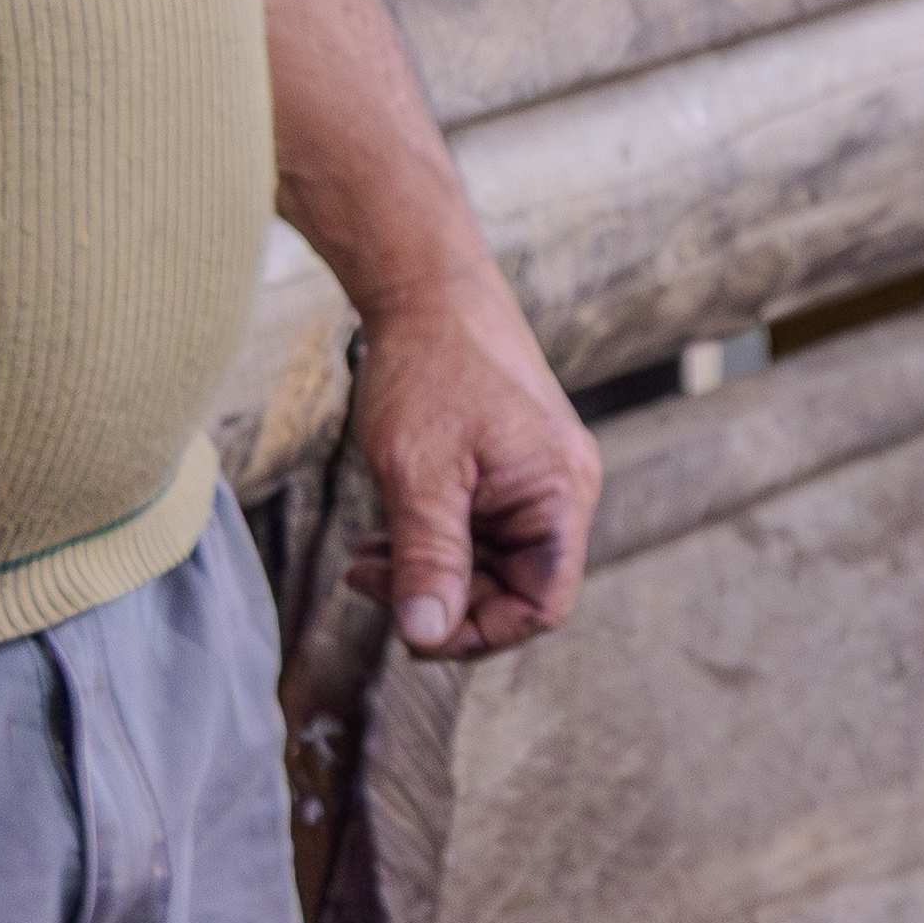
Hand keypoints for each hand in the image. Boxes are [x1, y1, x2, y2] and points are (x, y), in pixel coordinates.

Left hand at [341, 269, 596, 659]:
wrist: (427, 288)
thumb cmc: (431, 367)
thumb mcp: (420, 475)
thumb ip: (429, 558)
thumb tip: (426, 634)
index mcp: (559, 495)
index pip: (541, 604)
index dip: (480, 632)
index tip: (413, 630)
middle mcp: (560, 491)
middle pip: (513, 588)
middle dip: (442, 600)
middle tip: (368, 586)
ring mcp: (534, 478)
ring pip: (488, 562)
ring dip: (427, 574)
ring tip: (363, 564)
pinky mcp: (506, 467)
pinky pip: (477, 529)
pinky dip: (430, 543)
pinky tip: (381, 538)